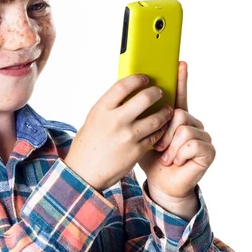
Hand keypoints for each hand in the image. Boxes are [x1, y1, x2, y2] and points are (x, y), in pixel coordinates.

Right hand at [64, 73, 175, 191]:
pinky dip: (161, 130)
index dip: (137, 79)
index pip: (124, 85)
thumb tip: (128, 93)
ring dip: (165, 112)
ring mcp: (127, 136)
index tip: (145, 78)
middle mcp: (115, 120)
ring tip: (167, 110)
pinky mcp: (137, 151)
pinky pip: (156, 136)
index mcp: (101, 109)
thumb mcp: (94, 119)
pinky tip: (161, 127)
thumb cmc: (88, 144)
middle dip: (156, 92)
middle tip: (159, 92)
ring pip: (156, 118)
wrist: (84, 173)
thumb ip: (110, 107)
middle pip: (144, 98)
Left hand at [138, 61, 215, 201]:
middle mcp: (190, 122)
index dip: (180, 79)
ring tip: (166, 156)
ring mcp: (201, 135)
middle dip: (163, 131)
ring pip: (182, 128)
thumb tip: (129, 93)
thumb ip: (139, 116)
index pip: (178, 94)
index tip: (179, 63)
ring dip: (170, 146)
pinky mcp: (208, 149)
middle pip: (176, 112)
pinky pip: (191, 143)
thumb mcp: (139, 133)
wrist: (161, 184)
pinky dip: (178, 155)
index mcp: (174, 116)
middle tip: (158, 146)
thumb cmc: (149, 158)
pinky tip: (176, 162)